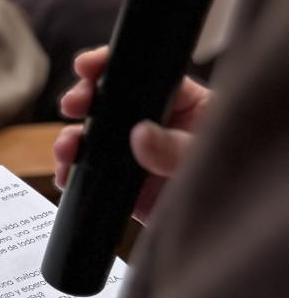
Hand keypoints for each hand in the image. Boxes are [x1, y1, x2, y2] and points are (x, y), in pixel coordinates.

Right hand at [53, 46, 211, 224]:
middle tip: (71, 104)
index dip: (110, 67)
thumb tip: (141, 135)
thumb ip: (176, 148)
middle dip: (83, 100)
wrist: (223, 230)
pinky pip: (89, 174)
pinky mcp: (123, 185)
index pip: (142, 77)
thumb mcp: (206, 159)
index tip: (87, 67)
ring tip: (66, 150)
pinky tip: (65, 176)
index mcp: (182, 105)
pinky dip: (71, 174)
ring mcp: (135, 156)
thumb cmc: (232, 183)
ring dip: (70, 140)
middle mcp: (154, 126)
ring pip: (92, 138)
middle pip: (109, 103)